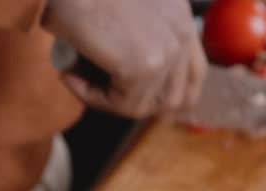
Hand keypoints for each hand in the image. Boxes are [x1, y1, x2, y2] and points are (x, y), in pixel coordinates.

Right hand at [43, 0, 205, 117]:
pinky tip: (70, 77)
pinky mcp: (145, 66)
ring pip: (146, 105)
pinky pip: (122, 105)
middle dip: (136, 104)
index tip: (139, 100)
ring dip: (110, 101)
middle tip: (101, 93)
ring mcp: (167, 50)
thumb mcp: (121, 9)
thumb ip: (139, 37)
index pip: (195, 73)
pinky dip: (91, 97)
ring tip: (80, 81)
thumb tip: (127, 80)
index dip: (168, 94)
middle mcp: (182, 31)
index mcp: (180, 14)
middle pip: (176, 98)